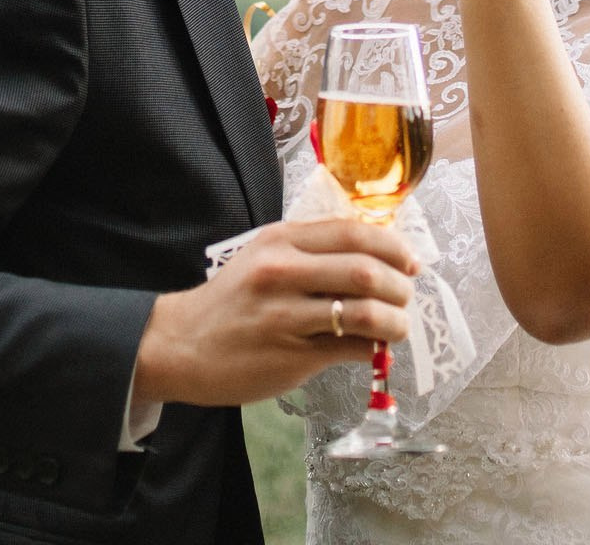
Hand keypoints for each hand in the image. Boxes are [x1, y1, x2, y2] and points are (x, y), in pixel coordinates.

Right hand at [130, 218, 418, 407]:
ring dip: (395, 322)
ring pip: (366, 313)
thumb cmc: (229, 302)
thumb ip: (312, 254)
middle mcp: (284, 272)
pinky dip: (373, 349)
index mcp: (281, 240)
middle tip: (406, 298)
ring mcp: (286, 315)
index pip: (353, 233)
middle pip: (366, 271)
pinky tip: (373, 349)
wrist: (179, 344)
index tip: (410, 262)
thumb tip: (375, 262)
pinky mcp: (291, 355)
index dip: (393, 247)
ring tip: (396, 328)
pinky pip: (350, 349)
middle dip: (401, 287)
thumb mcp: (263, 258)